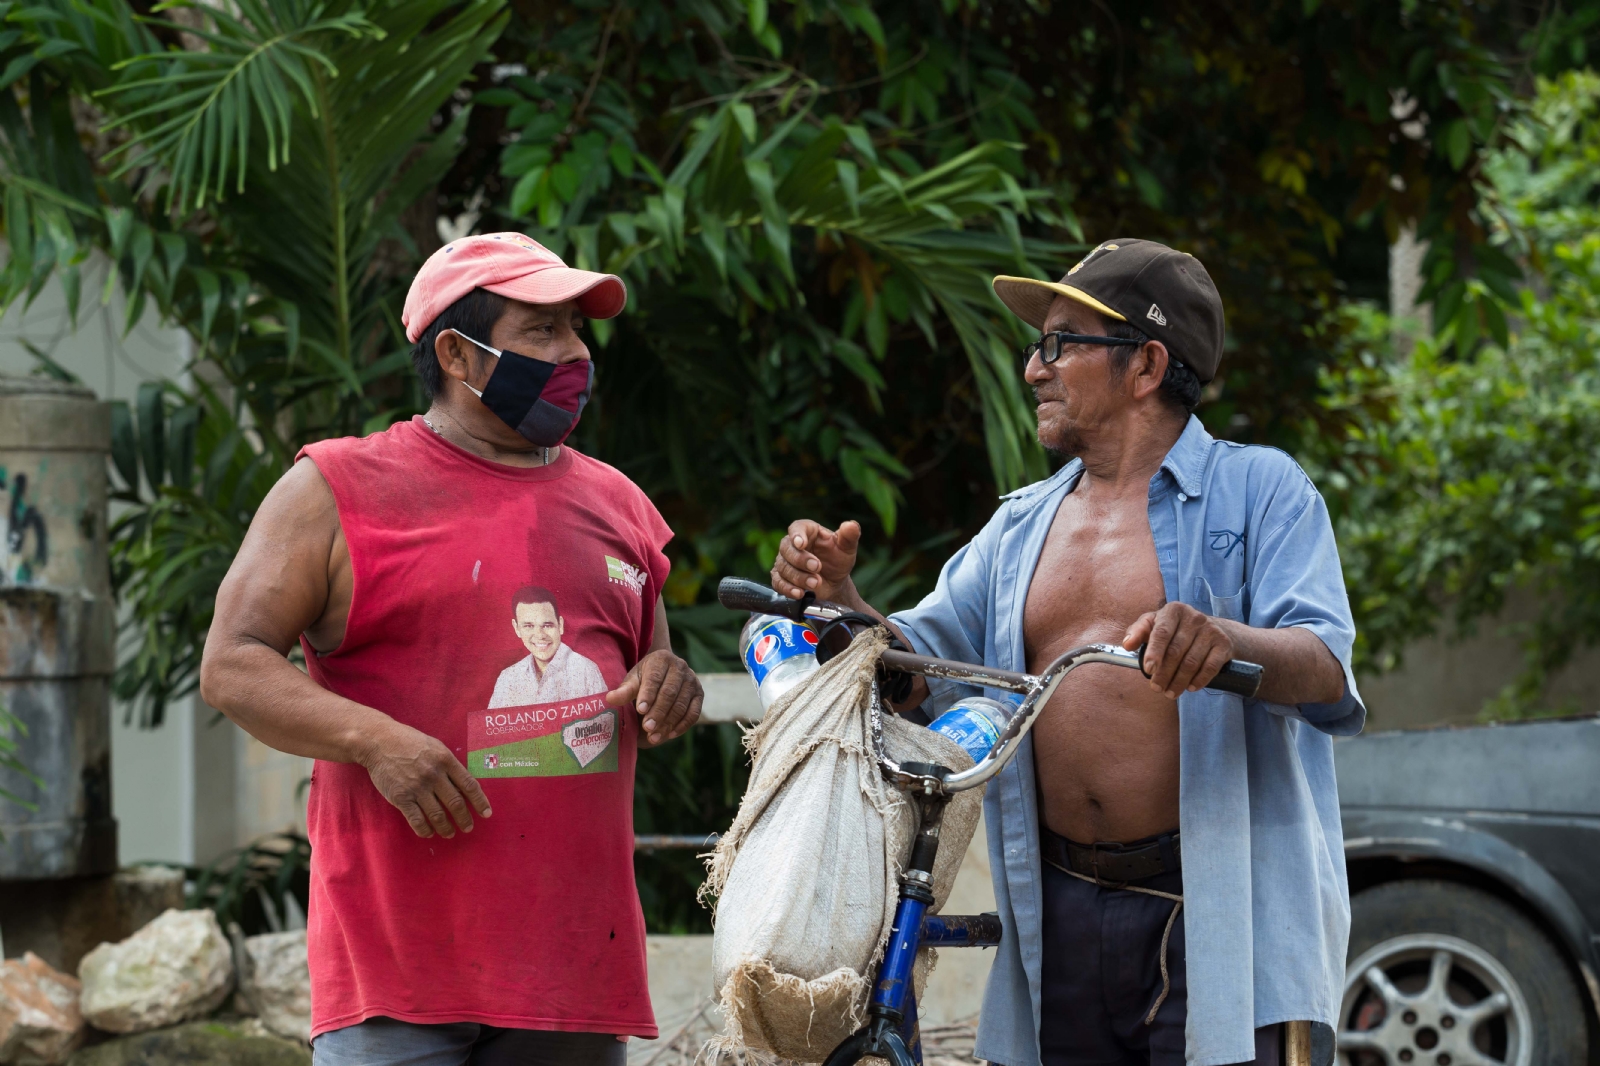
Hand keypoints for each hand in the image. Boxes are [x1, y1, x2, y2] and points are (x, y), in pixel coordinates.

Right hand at [359, 719, 491, 838]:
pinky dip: (425, 830)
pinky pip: (417, 820)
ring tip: (450, 833)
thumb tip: (463, 783)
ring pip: (438, 815)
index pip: (469, 785)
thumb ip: (448, 764)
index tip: (486, 814)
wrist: (378, 741)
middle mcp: (434, 775)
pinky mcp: (401, 797)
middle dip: (464, 819)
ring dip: (446, 828)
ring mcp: (417, 787)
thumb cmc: (408, 742)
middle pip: (455, 803)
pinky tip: (429, 833)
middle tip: (468, 827)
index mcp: (445, 760)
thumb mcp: (435, 746)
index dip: (480, 802)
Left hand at [606, 649, 702, 745]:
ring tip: (654, 737)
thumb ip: (624, 690)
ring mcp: (692, 681)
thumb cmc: (645, 678)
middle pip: (670, 693)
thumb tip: (610, 699)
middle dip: (658, 712)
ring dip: (668, 723)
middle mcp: (680, 667)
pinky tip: (670, 735)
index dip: (648, 695)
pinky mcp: (699, 694)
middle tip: (647, 728)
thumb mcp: (633, 680)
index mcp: (662, 659)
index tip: (640, 710)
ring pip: (682, 705)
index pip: (655, 678)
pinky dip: (683, 725)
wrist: (664, 673)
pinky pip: (694, 712)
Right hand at [772, 519, 860, 601]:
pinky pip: (778, 582)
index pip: (797, 528)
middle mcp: (792, 544)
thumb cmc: (838, 560)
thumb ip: (849, 536)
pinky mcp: (781, 578)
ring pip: (783, 567)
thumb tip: (851, 525)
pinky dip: (788, 588)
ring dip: (799, 577)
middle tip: (817, 568)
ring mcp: (784, 561)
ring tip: (816, 583)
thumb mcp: (847, 548)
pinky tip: (799, 593)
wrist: (834, 583)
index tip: (802, 544)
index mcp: (808, 531)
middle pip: (786, 548)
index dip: (797, 535)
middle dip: (801, 560)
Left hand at [1123, 603, 1234, 698]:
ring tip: (1170, 692)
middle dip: (1164, 673)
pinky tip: (1190, 687)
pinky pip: (1210, 667)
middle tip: (1157, 688)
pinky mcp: (1223, 644)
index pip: (1161, 633)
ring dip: (1179, 681)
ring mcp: (1211, 630)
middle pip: (1176, 651)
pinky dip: (1199, 680)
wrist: (1215, 629)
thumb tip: (1127, 644)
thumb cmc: (1177, 629)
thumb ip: (1139, 632)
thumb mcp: (1156, 624)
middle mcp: (1194, 617)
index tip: (1149, 669)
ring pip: (1191, 662)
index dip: (1154, 652)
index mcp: (1173, 611)